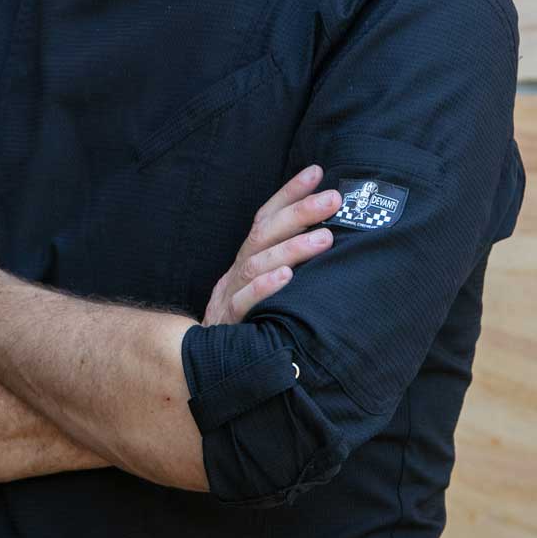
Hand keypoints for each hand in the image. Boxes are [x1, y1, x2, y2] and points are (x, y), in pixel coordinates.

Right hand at [201, 165, 338, 326]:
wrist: (203, 366)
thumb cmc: (250, 324)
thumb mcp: (264, 289)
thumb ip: (285, 265)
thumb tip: (329, 238)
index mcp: (247, 260)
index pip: (266, 218)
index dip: (288, 194)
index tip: (316, 171)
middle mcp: (237, 272)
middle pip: (263, 234)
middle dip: (299, 212)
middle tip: (333, 198)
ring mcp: (230, 296)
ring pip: (256, 265)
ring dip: (290, 248)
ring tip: (324, 238)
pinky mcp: (229, 325)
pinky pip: (244, 304)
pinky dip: (264, 288)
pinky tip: (287, 278)